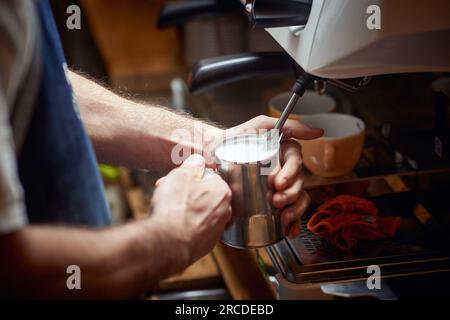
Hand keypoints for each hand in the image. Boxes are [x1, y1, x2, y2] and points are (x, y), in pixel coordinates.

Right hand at [151, 154, 231, 269]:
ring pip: (199, 212)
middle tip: (167, 191)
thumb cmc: (175, 208)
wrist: (168, 243)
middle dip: (186, 192)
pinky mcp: (206, 245)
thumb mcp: (180, 176)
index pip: (209, 176)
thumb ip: (192, 166)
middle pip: (204, 195)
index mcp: (222, 191)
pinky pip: (195, 229)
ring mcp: (216, 230)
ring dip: (184, 208)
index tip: (177, 179)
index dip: (189, 176)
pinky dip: (185, 226)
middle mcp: (224, 211)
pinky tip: (172, 226)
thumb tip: (197, 161)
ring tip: (165, 208)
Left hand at [227, 116, 322, 237]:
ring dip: (294, 210)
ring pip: (298, 199)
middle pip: (298, 182)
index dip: (291, 173)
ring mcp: (278, 187)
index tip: (278, 182)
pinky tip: (290, 229)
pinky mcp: (272, 203)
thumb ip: (283, 125)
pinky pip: (290, 213)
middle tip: (275, 199)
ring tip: (282, 216)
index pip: (295, 161)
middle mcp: (283, 170)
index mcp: (282, 152)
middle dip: (290, 194)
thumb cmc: (231, 139)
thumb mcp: (256, 127)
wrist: (208, 157)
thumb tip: (316, 132)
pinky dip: (293, 223)